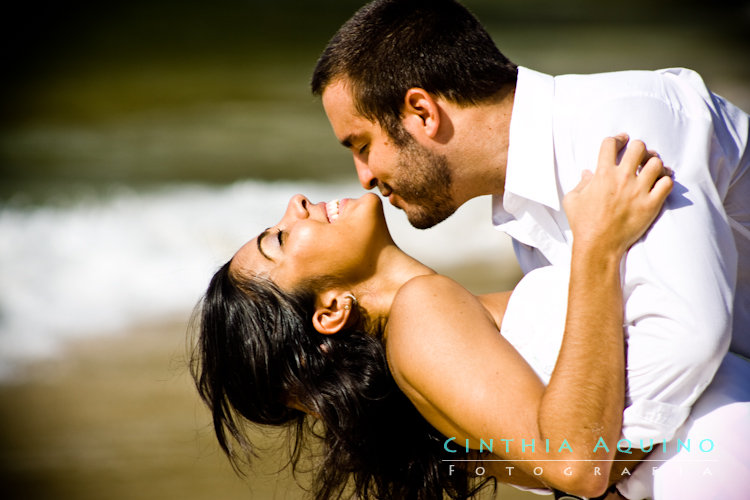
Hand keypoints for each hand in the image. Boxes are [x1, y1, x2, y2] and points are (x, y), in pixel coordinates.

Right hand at [563, 134, 672, 254]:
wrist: (598, 246)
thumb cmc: (583, 223)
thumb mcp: (572, 200)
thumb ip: (580, 183)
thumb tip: (587, 173)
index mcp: (602, 174)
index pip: (611, 143)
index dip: (617, 139)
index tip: (622, 141)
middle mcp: (622, 178)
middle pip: (638, 147)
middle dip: (638, 149)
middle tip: (638, 156)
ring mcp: (639, 191)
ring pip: (656, 163)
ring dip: (653, 163)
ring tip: (650, 169)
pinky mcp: (651, 204)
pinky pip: (667, 183)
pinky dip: (665, 180)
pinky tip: (660, 183)